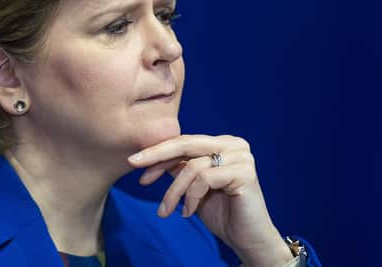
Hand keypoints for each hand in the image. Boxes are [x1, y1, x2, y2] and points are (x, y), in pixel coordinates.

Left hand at [127, 134, 292, 266]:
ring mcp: (241, 157)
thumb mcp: (194, 186)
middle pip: (187, 144)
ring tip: (165, 211)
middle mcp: (234, 144)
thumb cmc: (221, 213)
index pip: (185, 141)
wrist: (247, 239)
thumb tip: (150, 156)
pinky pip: (205, 179)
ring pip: (192, 167)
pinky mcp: (245, 172)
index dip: (158, 152)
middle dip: (157, 154)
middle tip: (134, 165)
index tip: (135, 164)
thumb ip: (180, 167)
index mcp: (223, 143)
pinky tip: (188, 212)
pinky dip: (190, 198)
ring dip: (173, 192)